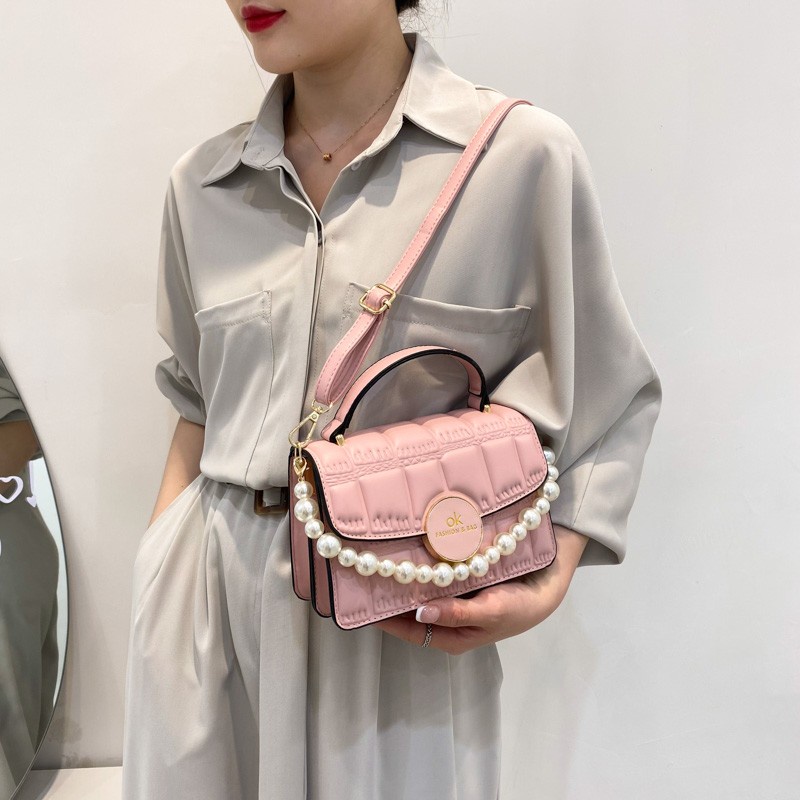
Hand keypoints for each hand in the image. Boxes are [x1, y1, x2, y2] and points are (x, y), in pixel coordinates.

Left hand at [372, 525, 588, 653]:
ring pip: (419, 589)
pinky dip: (422, 563)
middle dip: (389, 593)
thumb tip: (419, 613)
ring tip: (378, 556)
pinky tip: (409, 546)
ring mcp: (452, 599)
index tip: (359, 602)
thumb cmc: (518, 607)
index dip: (383, 618)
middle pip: (410, 609)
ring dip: (403, 576)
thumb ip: (455, 613)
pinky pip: (434, 574)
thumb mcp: (490, 611)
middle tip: (364, 570)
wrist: (546, 587)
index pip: (408, 630)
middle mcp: (447, 618)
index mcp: (451, 635)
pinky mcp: (460, 581)